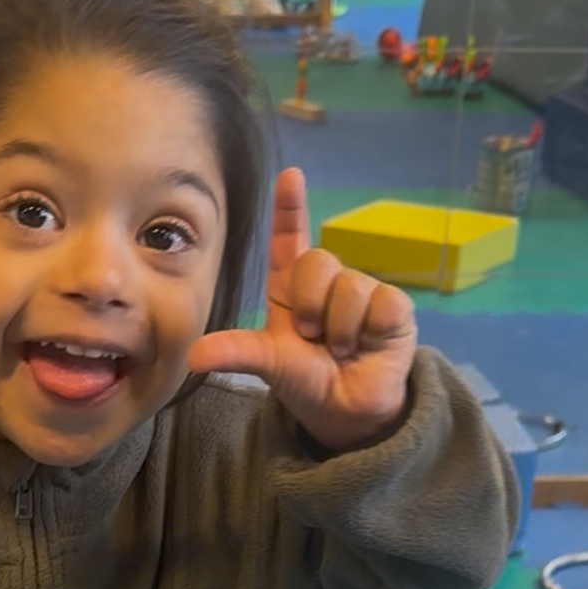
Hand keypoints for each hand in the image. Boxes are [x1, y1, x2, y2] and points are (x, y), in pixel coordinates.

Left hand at [187, 166, 417, 452]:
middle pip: (317, 260)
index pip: (290, 237)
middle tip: (311, 338)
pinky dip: (366, 329)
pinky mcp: (393, 306)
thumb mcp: (268, 364)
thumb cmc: (306, 381)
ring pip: (348, 283)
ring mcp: (362, 290)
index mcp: (291, 287)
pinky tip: (366, 344)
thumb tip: (193, 356)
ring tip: (339, 349)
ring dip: (337, 326)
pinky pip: (378, 301)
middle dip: (309, 304)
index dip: (290, 206)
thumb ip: (235, 352)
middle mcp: (327, 282)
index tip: (290, 175)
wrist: (344, 413)